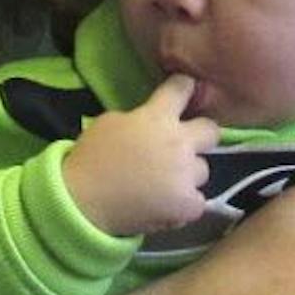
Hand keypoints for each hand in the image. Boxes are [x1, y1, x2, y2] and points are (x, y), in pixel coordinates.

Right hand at [62, 72, 219, 235]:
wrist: (83, 202)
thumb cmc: (90, 158)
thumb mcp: (109, 122)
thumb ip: (138, 118)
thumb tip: (150, 124)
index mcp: (157, 117)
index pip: (182, 88)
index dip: (182, 88)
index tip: (181, 92)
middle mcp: (179, 142)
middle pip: (211, 130)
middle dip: (201, 136)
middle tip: (183, 147)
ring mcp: (186, 175)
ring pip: (202, 170)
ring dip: (187, 175)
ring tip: (165, 185)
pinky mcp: (188, 205)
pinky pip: (197, 201)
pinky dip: (183, 205)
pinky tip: (165, 206)